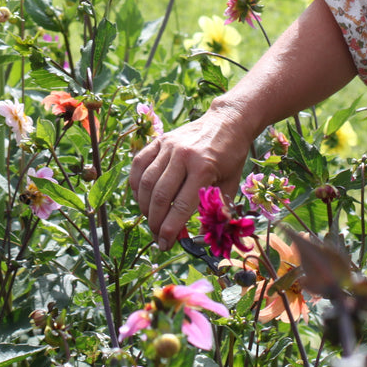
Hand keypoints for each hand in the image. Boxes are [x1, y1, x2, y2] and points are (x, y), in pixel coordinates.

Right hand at [128, 103, 254, 251]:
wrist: (227, 121)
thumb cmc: (231, 156)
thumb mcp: (231, 184)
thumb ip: (216, 210)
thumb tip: (200, 237)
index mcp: (203, 168)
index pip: (180, 206)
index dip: (170, 229)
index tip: (165, 244)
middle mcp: (183, 156)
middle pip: (159, 196)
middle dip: (155, 222)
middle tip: (157, 236)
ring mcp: (168, 146)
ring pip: (146, 182)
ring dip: (144, 206)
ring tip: (149, 219)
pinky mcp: (160, 140)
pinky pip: (139, 163)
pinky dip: (135, 183)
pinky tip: (140, 197)